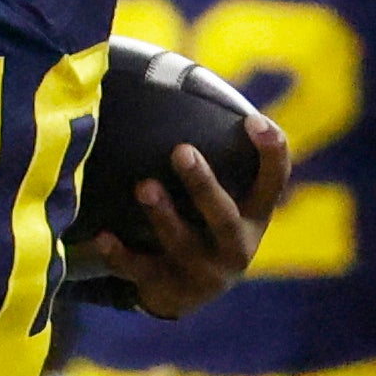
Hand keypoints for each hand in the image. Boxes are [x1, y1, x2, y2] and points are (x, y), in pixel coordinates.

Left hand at [74, 105, 289, 319]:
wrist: (187, 294)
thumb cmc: (206, 226)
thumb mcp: (225, 200)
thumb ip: (221, 158)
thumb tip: (180, 82)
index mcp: (254, 217)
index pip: (273, 183)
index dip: (271, 153)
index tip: (253, 121)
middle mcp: (235, 246)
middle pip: (224, 217)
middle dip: (204, 185)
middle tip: (182, 151)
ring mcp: (202, 271)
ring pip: (182, 243)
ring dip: (163, 215)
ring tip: (143, 186)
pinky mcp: (168, 288)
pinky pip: (141, 271)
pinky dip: (120, 255)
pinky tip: (102, 236)